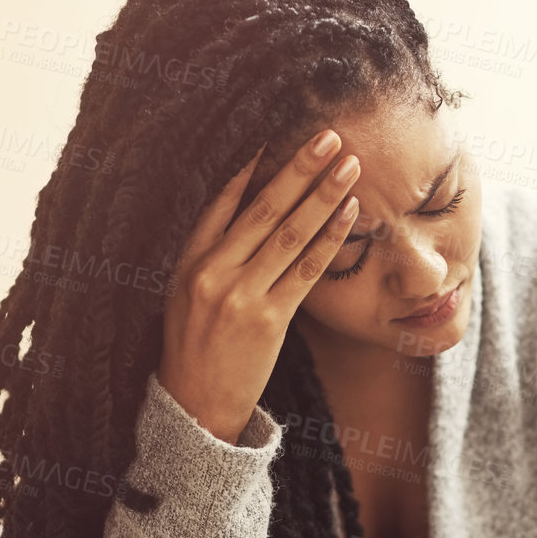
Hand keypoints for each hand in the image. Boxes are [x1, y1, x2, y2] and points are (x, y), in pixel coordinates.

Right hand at [156, 128, 362, 443]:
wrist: (194, 407)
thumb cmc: (195, 348)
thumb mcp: (186, 294)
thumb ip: (212, 254)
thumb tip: (248, 208)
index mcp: (189, 260)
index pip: (223, 200)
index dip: (252, 163)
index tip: (277, 130)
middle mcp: (212, 272)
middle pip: (262, 207)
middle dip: (298, 167)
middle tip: (329, 136)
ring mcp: (240, 296)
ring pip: (289, 233)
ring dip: (323, 194)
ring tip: (349, 164)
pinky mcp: (268, 321)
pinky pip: (306, 270)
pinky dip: (330, 238)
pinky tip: (351, 213)